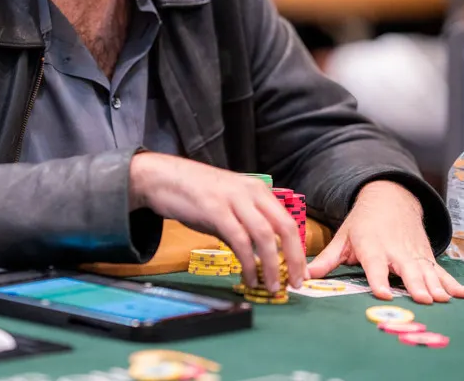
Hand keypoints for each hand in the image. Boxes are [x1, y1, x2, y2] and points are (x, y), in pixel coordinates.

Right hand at [130, 153, 303, 292]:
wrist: (162, 178)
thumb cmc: (194, 193)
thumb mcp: (227, 207)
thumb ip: (243, 228)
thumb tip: (258, 257)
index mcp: (257, 191)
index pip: (288, 222)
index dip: (298, 250)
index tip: (301, 272)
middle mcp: (251, 192)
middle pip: (285, 228)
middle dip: (294, 259)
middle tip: (296, 283)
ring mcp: (234, 200)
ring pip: (265, 236)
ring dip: (273, 265)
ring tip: (272, 287)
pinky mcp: (216, 210)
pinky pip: (240, 240)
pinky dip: (248, 262)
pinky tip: (249, 278)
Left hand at [307, 180, 463, 304]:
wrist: (390, 199)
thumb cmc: (362, 223)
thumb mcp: (342, 237)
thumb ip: (327, 259)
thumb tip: (304, 277)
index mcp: (371, 245)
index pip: (374, 265)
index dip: (378, 280)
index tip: (382, 294)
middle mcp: (394, 250)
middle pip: (406, 269)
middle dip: (415, 284)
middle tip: (423, 299)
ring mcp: (413, 253)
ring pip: (426, 271)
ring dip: (435, 285)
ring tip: (443, 300)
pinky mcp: (425, 256)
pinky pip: (439, 270)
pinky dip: (450, 282)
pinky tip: (461, 294)